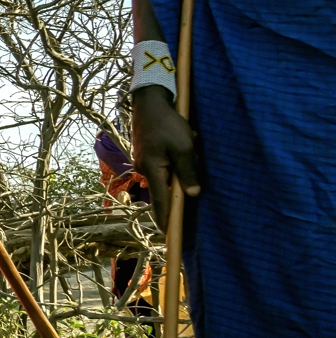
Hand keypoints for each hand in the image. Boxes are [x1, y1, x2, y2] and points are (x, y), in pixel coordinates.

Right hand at [132, 86, 200, 223]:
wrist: (149, 102)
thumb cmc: (167, 124)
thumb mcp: (184, 147)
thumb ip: (188, 171)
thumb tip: (192, 194)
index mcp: (152, 170)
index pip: (161, 203)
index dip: (167, 220)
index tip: (170, 236)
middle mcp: (145, 169)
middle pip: (163, 190)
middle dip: (177, 193)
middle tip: (190, 197)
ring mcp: (145, 161)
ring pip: (165, 175)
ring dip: (179, 171)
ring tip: (188, 153)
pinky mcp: (148, 153)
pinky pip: (163, 165)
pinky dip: (174, 162)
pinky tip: (182, 148)